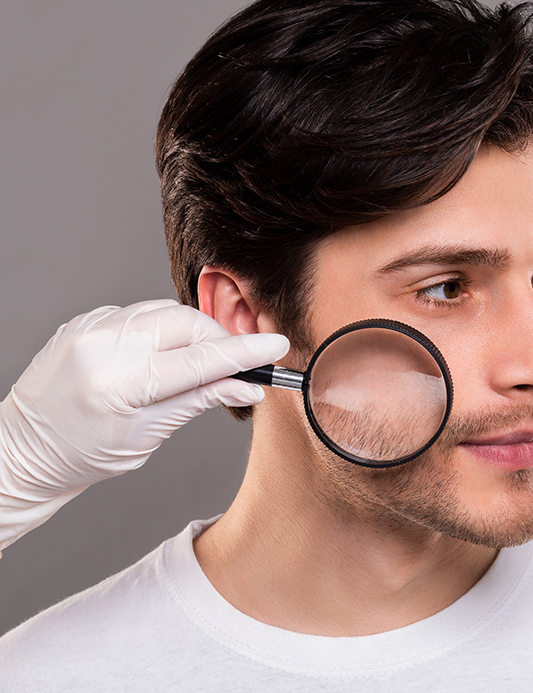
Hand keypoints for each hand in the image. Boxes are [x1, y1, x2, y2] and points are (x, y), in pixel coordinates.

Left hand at [0, 300, 288, 551]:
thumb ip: (200, 400)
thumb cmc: (82, 454)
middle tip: (234, 364)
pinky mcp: (85, 320)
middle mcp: (103, 347)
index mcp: (121, 384)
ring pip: (166, 312)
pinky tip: (156, 356)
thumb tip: (248, 386)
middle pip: (188, 324)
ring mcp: (90, 328)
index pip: (200, 360)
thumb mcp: (148, 435)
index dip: (244, 353)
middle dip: (217, 340)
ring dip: (191, 333)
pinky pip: (139, 313)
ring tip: (192, 364)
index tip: (275, 346)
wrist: (23, 449)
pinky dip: (160, 330)